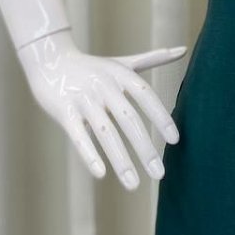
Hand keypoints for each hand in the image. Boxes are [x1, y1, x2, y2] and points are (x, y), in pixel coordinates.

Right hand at [17, 28, 186, 189]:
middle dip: (145, 148)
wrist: (50, 59)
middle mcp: (104, 86)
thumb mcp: (123, 62)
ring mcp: (84, 99)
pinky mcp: (63, 111)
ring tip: (134, 185)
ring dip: (121, 160)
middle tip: (160, 175)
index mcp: (121, 75)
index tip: (175, 141)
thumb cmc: (93, 66)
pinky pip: (78, 135)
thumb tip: (183, 49)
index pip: (146, 96)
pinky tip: (101, 174)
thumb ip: (154, 58)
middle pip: (129, 119)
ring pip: (105, 133)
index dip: (161, 117)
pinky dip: (89, 154)